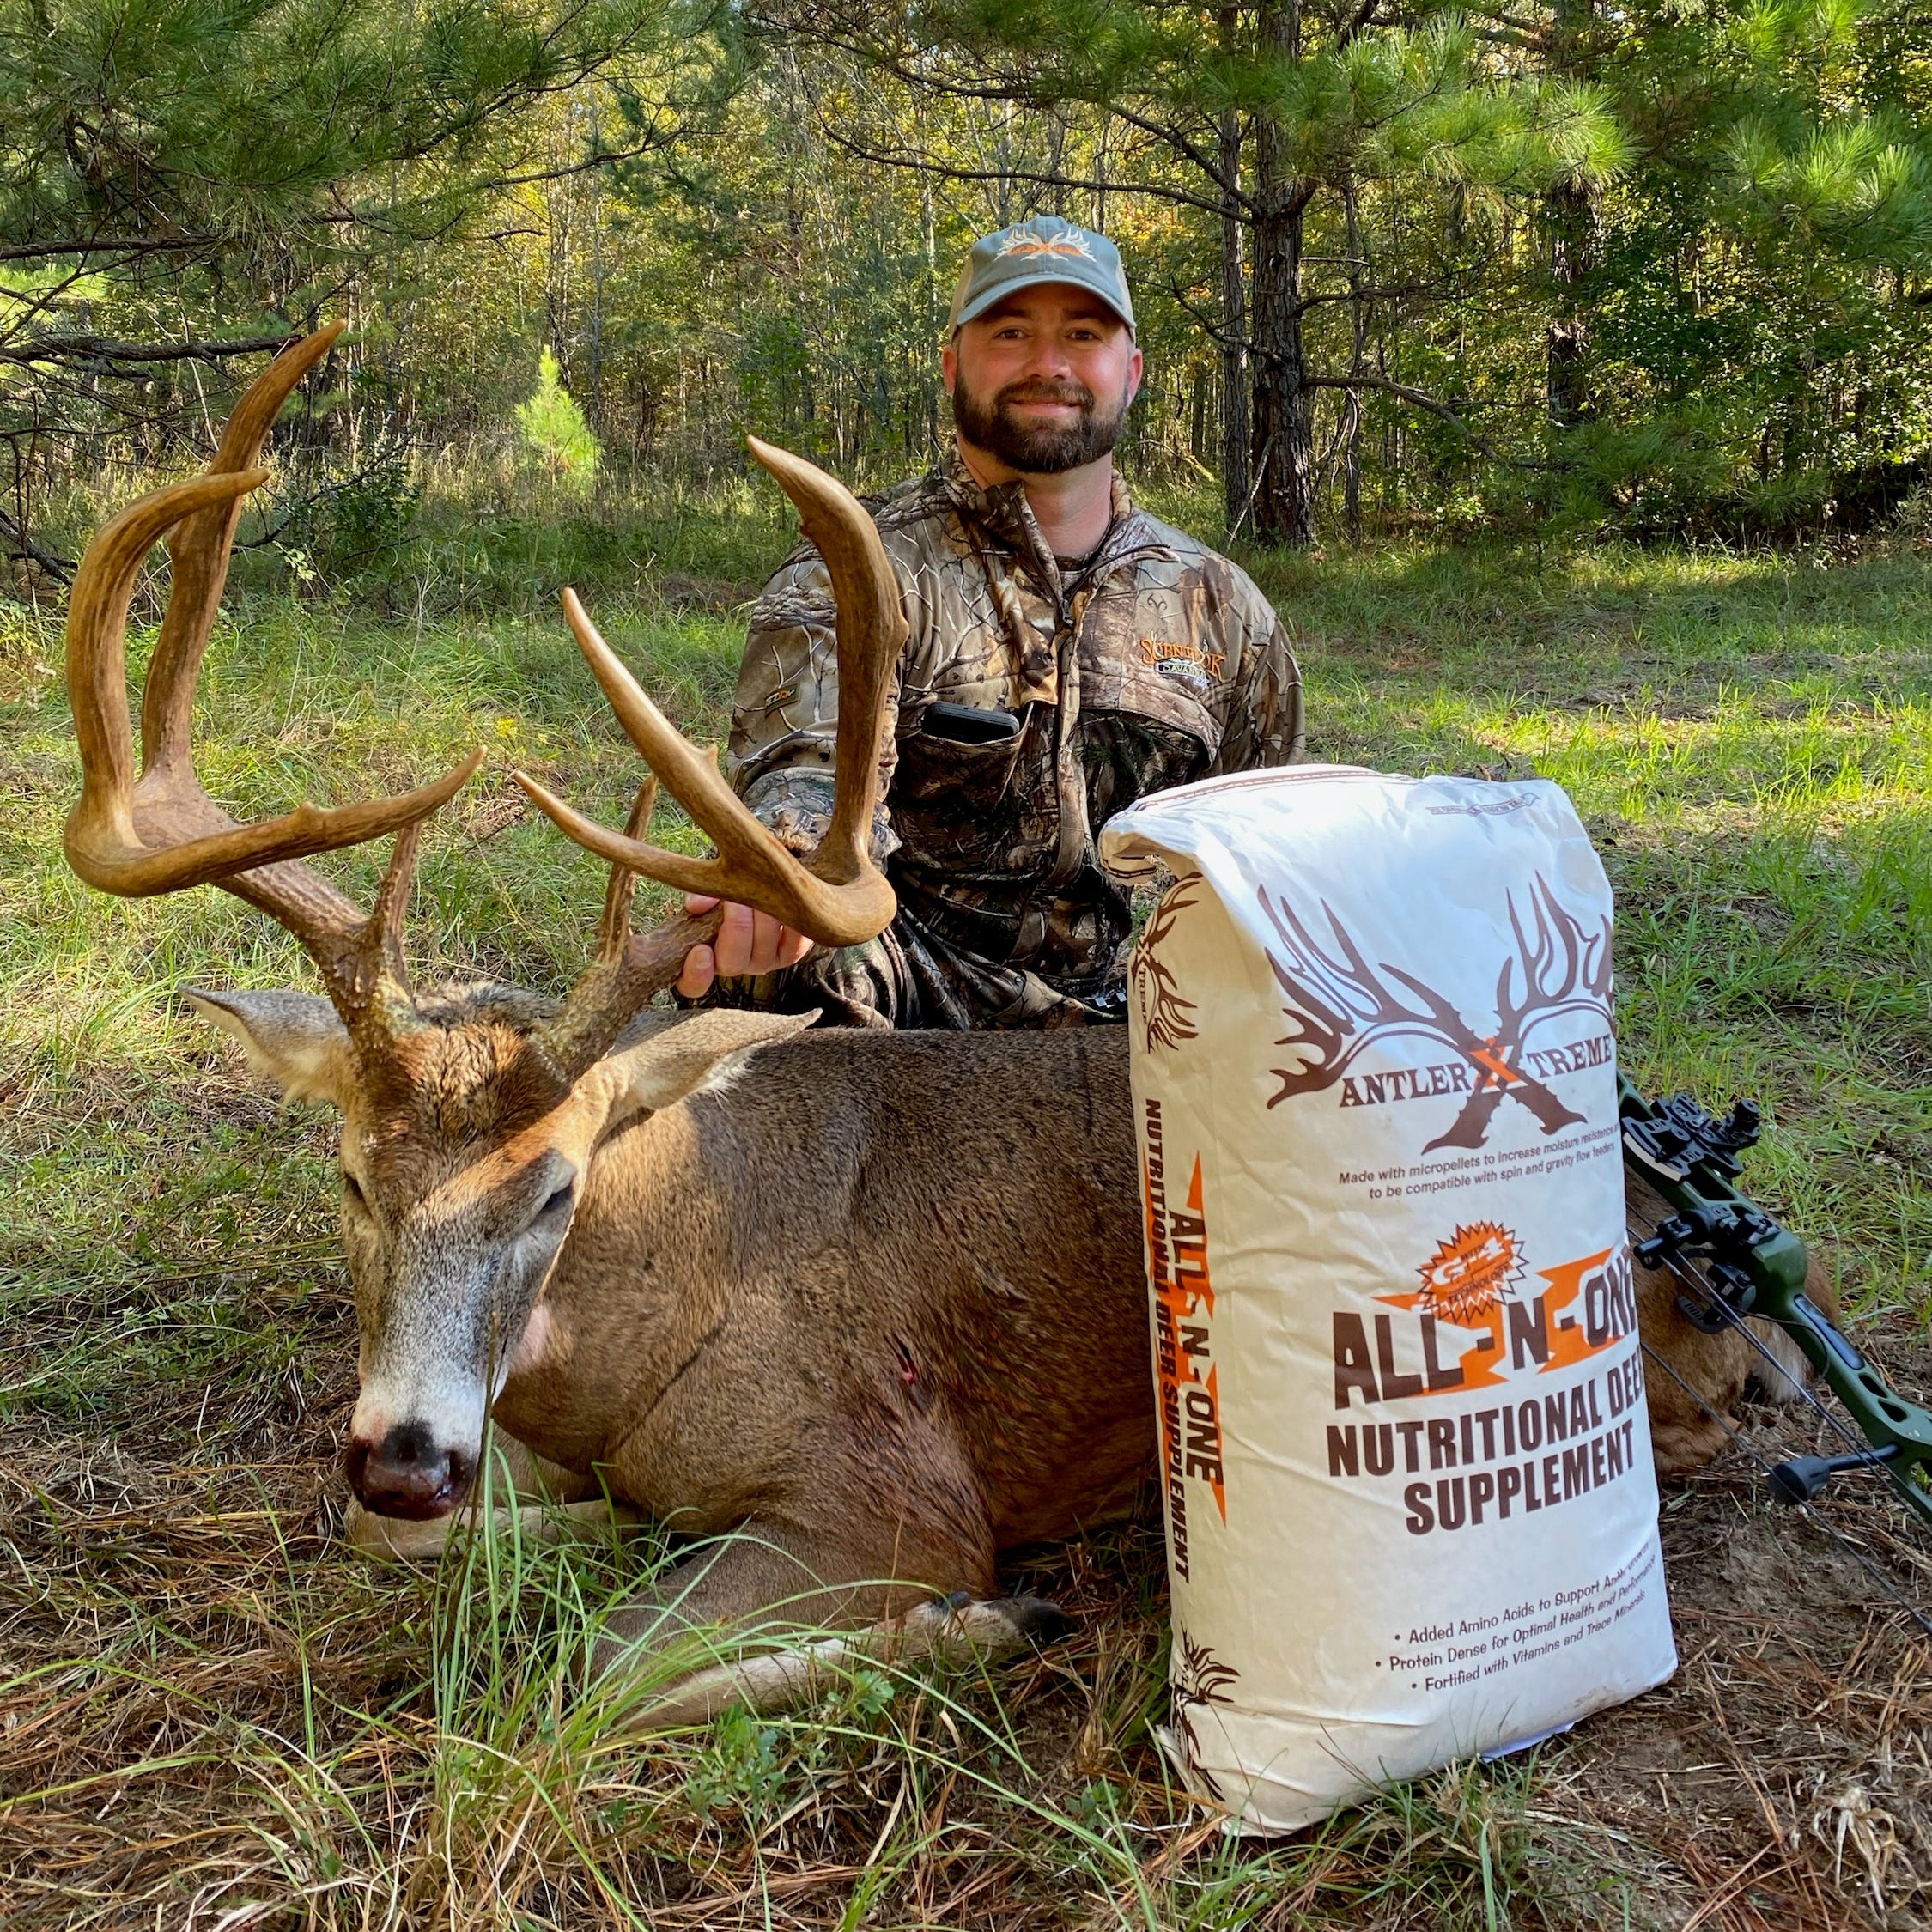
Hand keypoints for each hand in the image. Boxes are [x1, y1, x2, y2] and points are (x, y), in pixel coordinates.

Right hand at [676, 895, 812, 997]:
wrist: (764, 882)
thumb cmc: (729, 887)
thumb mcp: (710, 889)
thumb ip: (700, 896)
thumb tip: (697, 905)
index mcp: (705, 955)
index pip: (693, 984)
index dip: (695, 974)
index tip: (700, 950)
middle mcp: (734, 963)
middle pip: (732, 964)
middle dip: (735, 927)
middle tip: (734, 899)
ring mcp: (763, 961)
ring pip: (762, 953)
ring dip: (761, 918)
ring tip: (760, 890)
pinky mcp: (790, 953)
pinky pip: (794, 946)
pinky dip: (789, 922)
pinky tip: (786, 902)